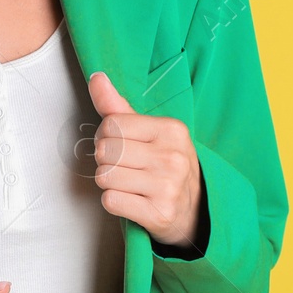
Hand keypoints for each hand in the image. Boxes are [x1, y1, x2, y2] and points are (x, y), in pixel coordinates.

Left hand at [87, 71, 202, 249]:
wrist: (195, 209)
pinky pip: (111, 201)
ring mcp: (168, 187)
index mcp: (171, 129)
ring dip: (108, 182)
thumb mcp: (150, 132)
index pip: (111, 124)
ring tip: (128, 183)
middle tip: (122, 166)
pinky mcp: (159, 214)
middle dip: (105, 160)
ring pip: (105, 177)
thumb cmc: (166, 166)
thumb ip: (119, 107)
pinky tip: (131, 200)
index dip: (105, 136)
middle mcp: (173, 156)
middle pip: (105, 151)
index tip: (118, 145)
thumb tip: (96, 78)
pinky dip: (114, 201)